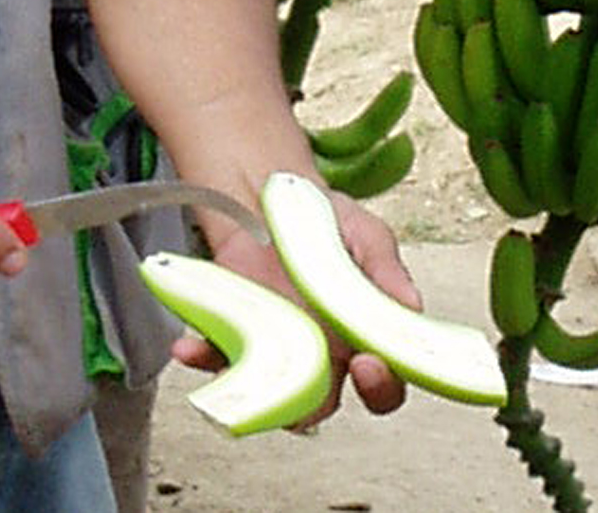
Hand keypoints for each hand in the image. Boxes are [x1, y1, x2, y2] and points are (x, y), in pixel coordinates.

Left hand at [173, 188, 418, 422]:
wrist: (272, 194)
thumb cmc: (328, 223)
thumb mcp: (366, 235)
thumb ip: (386, 270)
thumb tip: (410, 306)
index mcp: (363, 339)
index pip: (383, 384)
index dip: (381, 386)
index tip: (369, 363)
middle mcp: (321, 356)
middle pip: (322, 403)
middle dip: (313, 402)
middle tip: (304, 376)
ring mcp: (276, 348)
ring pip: (266, 392)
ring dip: (250, 390)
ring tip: (238, 373)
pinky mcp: (235, 334)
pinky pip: (218, 358)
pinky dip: (202, 358)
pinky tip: (187, 348)